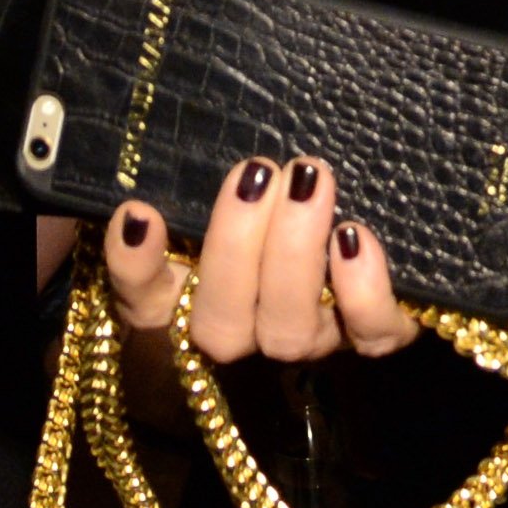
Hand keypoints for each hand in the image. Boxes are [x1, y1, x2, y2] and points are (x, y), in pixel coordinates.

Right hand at [104, 157, 418, 365]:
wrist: (360, 214)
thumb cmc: (272, 195)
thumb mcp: (218, 189)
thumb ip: (179, 192)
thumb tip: (137, 210)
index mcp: (191, 294)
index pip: (142, 302)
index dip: (134, 270)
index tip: (141, 212)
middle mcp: (248, 327)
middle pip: (222, 326)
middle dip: (235, 248)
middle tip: (257, 172)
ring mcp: (309, 335)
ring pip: (289, 331)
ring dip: (295, 256)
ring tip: (309, 179)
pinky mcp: (373, 332)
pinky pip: (370, 335)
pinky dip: (363, 291)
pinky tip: (354, 236)